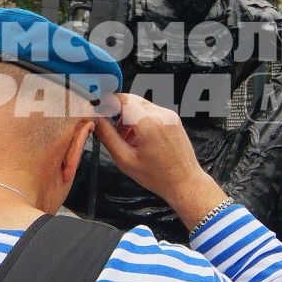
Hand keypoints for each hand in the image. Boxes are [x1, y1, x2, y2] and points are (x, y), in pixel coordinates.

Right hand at [93, 94, 227, 228]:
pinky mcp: (174, 118)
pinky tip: (141, 139)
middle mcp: (161, 115)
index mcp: (148, 124)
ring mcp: (169, 115)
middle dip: (118, 111)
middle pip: (131, 100)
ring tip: (129, 140)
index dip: (107, 102)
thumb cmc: (157, 176)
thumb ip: (108, 137)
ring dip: (130, 117)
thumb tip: (96, 120)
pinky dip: (142, 120)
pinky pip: (152, 111)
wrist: (184, 182)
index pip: (122, 99)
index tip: (99, 109)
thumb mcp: (125, 160)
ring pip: (141, 105)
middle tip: (113, 130)